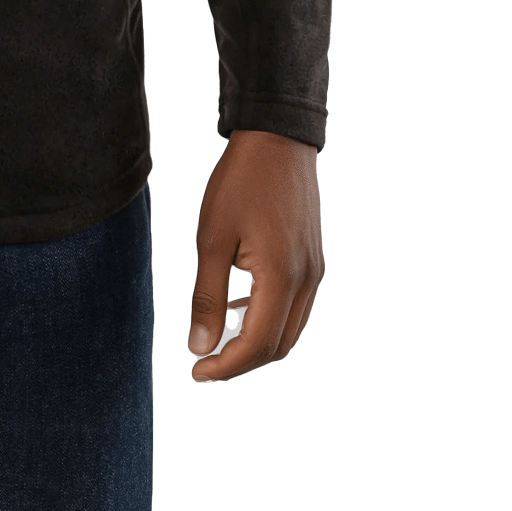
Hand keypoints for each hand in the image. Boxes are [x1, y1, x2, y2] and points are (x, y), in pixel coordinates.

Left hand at [187, 129, 322, 381]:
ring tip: (217, 338)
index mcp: (282, 277)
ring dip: (256, 343)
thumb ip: (207, 296)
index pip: (258, 345)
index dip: (226, 367)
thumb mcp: (212, 238)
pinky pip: (295, 307)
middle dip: (241, 362)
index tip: (196, 372)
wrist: (277, 138)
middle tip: (204, 361)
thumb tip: (199, 346)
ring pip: (289, 330)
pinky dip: (268, 319)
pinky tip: (239, 307)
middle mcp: (307, 280)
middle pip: (278, 346)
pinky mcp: (314, 259)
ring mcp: (315, 271)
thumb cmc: (240, 182)